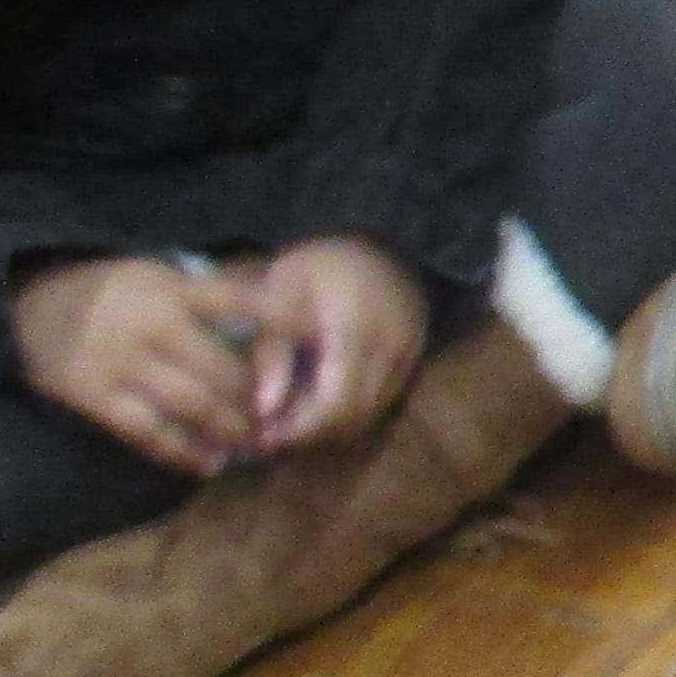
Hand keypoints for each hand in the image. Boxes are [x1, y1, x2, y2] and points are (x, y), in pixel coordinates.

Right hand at [9, 255, 265, 476]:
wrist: (23, 303)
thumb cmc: (103, 289)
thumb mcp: (152, 275)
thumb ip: (200, 296)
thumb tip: (266, 311)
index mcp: (170, 291)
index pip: (236, 301)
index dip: (278, 319)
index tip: (315, 337)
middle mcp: (152, 327)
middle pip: (221, 371)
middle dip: (258, 401)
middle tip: (286, 421)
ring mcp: (122, 364)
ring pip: (191, 406)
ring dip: (229, 431)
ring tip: (255, 446)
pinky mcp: (95, 396)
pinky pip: (147, 431)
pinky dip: (181, 451)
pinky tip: (206, 464)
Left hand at [235, 236, 428, 452]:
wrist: (381, 240)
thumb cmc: (321, 263)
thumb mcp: (282, 293)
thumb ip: (272, 350)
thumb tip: (264, 410)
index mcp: (354, 332)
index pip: (334, 404)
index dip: (299, 428)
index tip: (264, 435)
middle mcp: (389, 352)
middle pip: (353, 418)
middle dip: (310, 435)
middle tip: (270, 436)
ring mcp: (407, 359)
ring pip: (368, 416)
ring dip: (329, 429)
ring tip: (290, 424)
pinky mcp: (411, 362)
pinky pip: (380, 403)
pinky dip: (348, 414)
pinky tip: (318, 406)